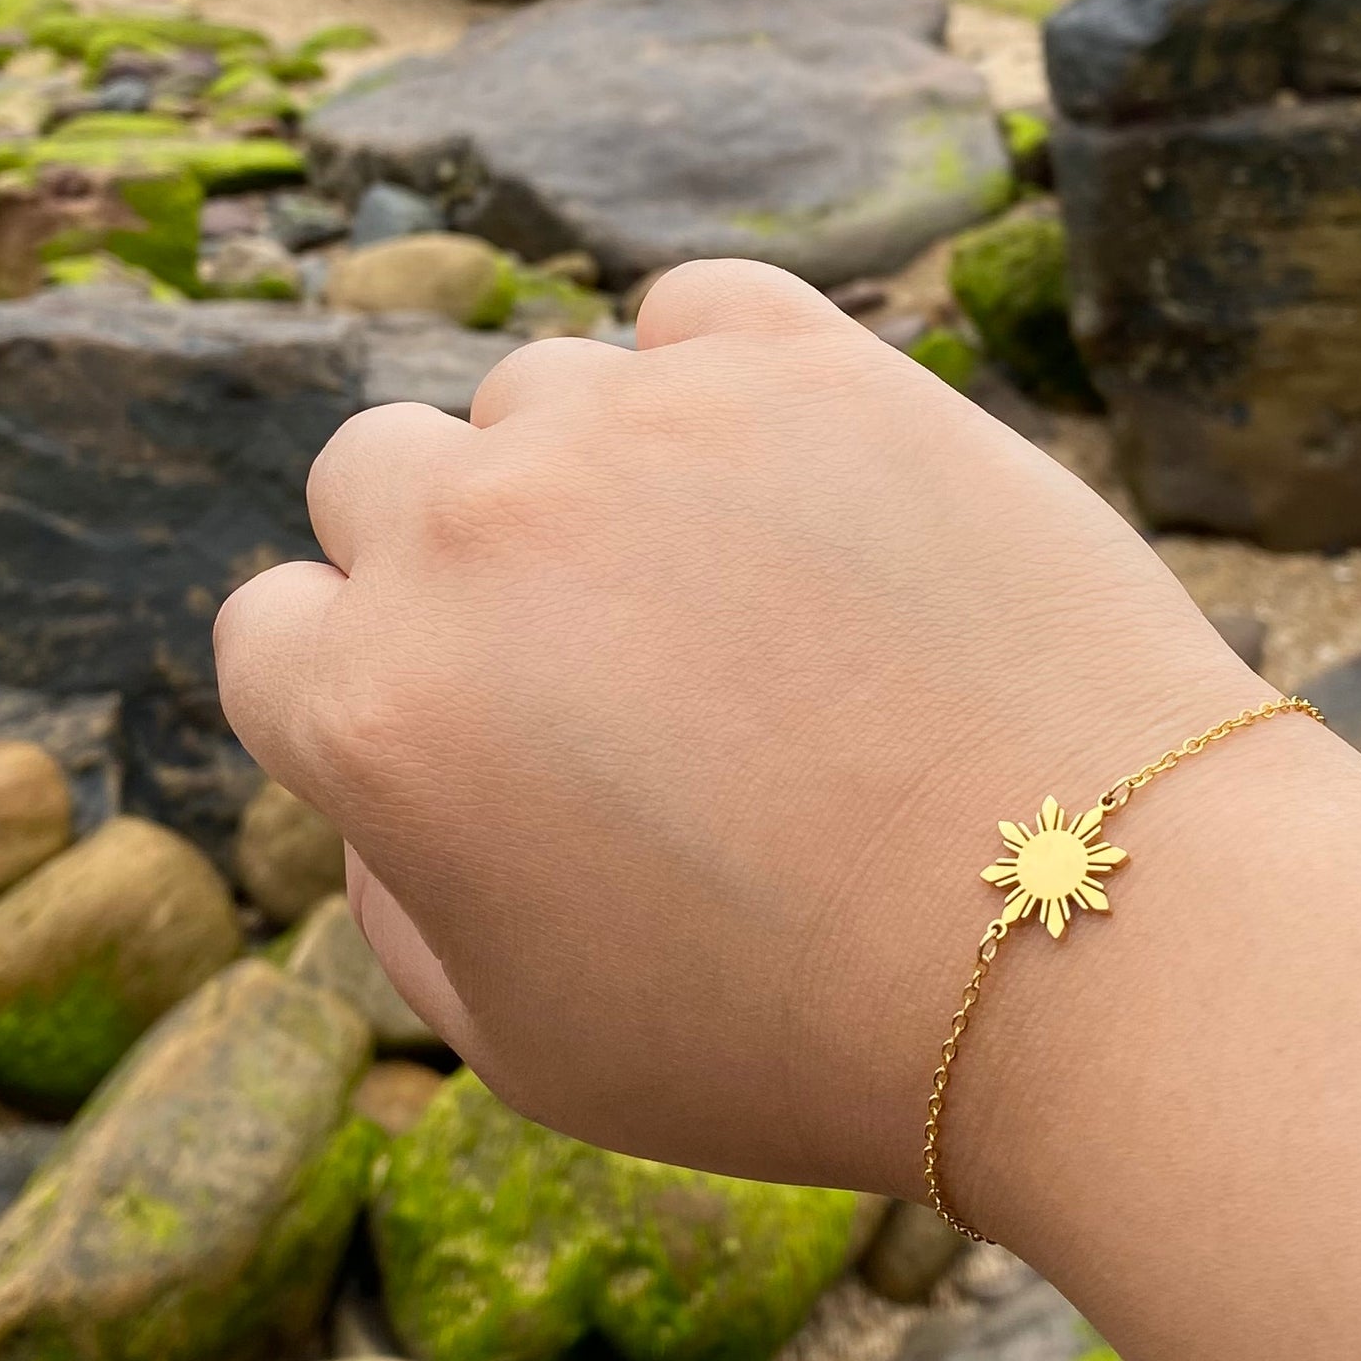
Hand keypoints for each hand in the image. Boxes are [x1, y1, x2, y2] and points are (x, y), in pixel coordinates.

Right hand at [213, 259, 1246, 1197]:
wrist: (1087, 934)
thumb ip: (399, 896)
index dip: (363, 693)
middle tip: (598, 668)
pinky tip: (793, 491)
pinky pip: (695, 313)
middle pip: (379, 475)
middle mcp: (473, 535)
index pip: (273, 631)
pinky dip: (722, 381)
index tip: (477, 742)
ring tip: (739, 602)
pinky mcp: (801, 361)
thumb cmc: (803, 1030)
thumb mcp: (530, 1046)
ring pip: (543, 396)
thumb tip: (386, 782)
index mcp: (374, 705)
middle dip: (453, 564)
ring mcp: (639, 425)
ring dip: (597, 474)